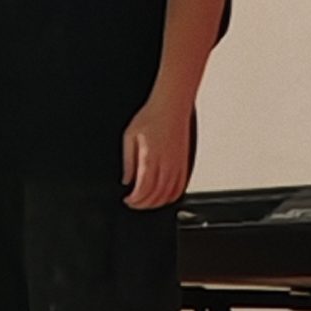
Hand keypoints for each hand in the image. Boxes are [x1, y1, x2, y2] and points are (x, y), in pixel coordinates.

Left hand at [122, 93, 192, 209]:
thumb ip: (128, 161)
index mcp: (151, 158)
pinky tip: (164, 197)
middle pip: (156, 195)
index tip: (128, 200)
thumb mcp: (129, 136)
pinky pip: (181, 186)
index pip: (143, 188)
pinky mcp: (184, 163)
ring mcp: (177, 164)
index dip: (135, 199)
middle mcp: (166, 164)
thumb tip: (126, 180)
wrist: (171, 106)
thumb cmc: (151, 116)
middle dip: (143, 204)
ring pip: (169, 194)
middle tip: (134, 204)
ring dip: (157, 203)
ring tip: (146, 203)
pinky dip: (172, 196)